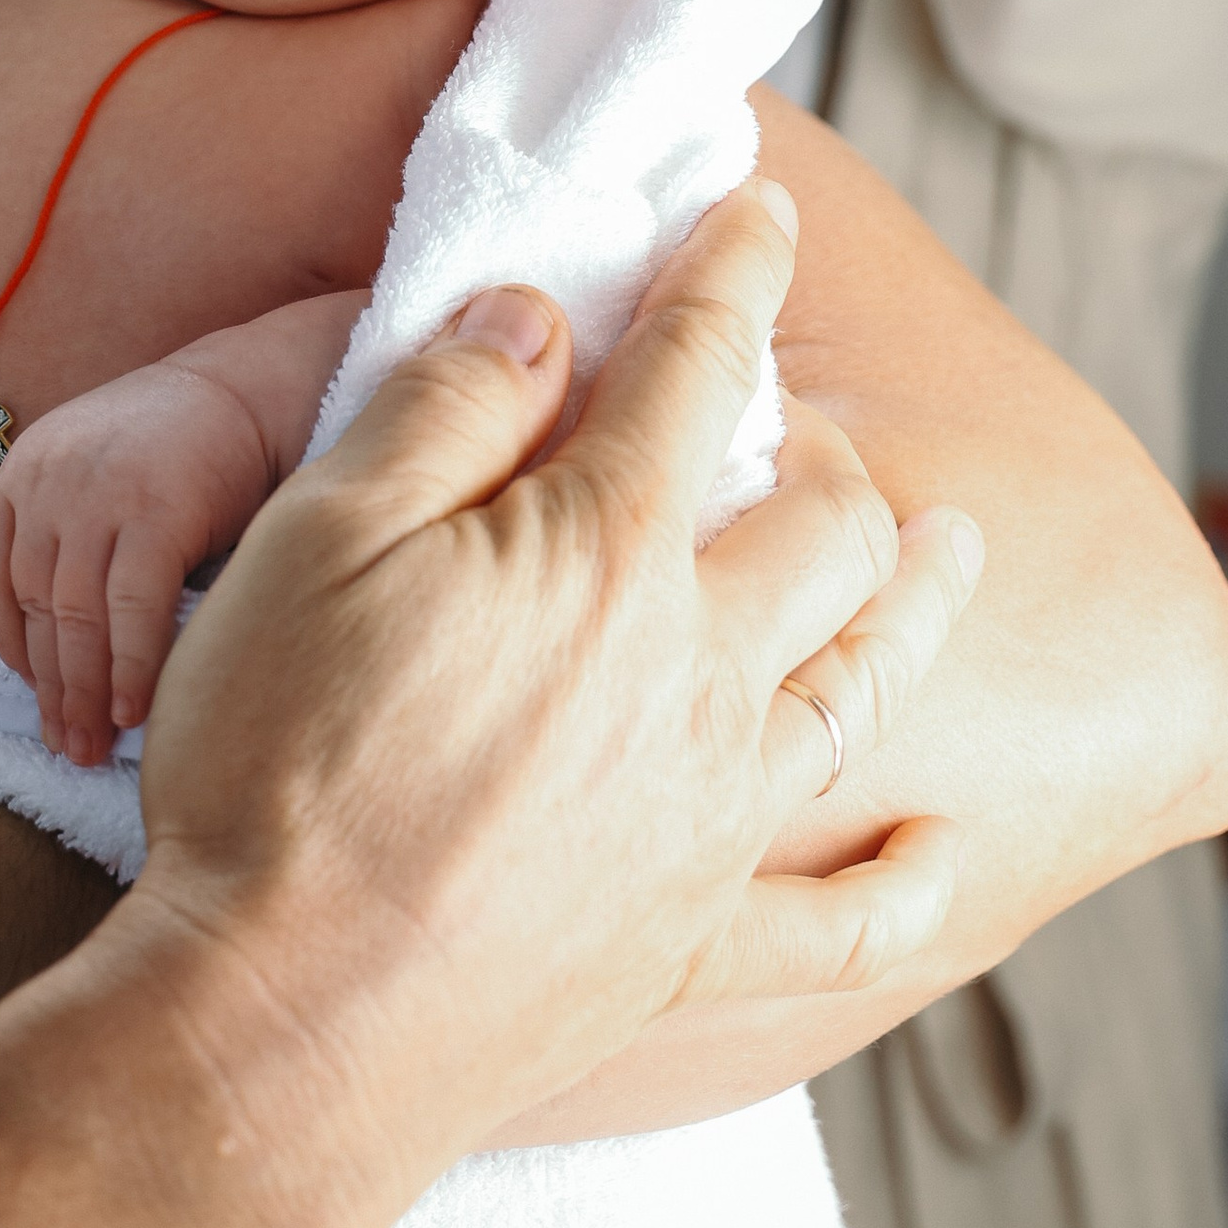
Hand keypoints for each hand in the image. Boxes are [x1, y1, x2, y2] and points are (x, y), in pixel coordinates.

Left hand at [0, 360, 268, 766]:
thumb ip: (34, 541)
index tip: (31, 688)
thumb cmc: (167, 445)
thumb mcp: (81, 477)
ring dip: (83, 691)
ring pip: (75, 615)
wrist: (246, 387)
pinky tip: (132, 711)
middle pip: (32, 603)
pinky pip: (132, 609)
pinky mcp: (158, 513)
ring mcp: (101, 496)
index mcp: (24, 470)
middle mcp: (50, 482)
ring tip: (91, 745)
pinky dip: (130, 666)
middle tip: (63, 743)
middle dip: (47, 684)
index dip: (2, 636)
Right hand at [125, 192, 976, 1227]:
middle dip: (828, 445)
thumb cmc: (278, 761)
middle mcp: (699, 674)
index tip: (762, 208)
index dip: (735, 270)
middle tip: (800, 420)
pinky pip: (845, 917)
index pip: (698, 369)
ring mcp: (712, 815)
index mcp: (605, 552)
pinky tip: (947, 848)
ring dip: (917, 602)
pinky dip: (910, 878)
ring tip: (948, 545)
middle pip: (828, 526)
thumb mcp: (315, 533)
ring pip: (866, 685)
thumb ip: (443, 407)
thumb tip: (540, 318)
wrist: (282, 1019)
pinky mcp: (693, 942)